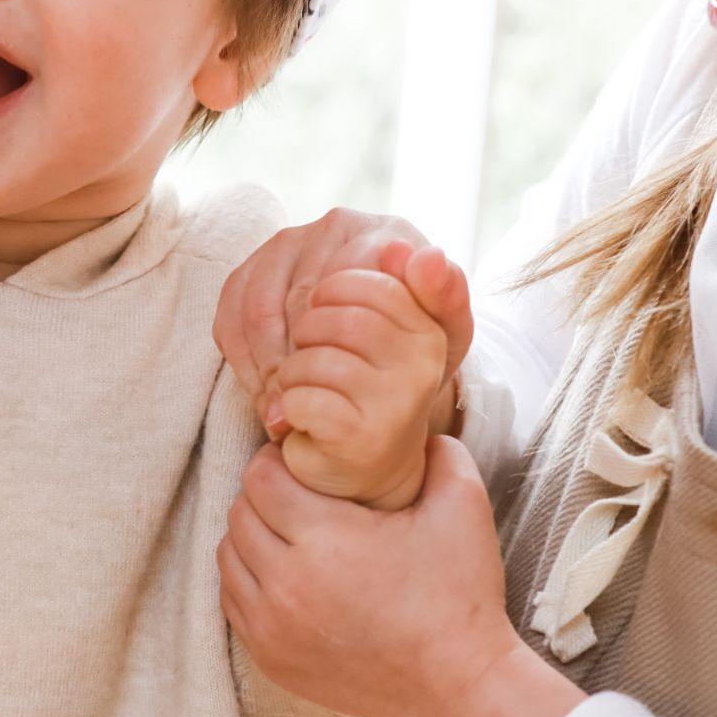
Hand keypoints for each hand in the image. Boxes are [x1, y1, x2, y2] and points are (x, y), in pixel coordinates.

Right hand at [213, 208, 427, 438]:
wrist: (385, 344)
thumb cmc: (416, 341)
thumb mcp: (447, 332)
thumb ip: (447, 299)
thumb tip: (424, 258)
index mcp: (385, 233)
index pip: (344, 287)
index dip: (332, 346)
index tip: (331, 390)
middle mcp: (333, 225)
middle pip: (297, 297)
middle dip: (294, 363)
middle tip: (297, 411)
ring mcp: (288, 242)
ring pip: (257, 305)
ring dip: (263, 364)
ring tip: (278, 409)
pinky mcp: (253, 265)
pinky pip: (230, 310)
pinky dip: (241, 356)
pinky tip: (261, 389)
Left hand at [219, 436, 582, 716]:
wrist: (459, 691)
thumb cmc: (461, 598)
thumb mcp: (463, 507)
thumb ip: (439, 452)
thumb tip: (417, 428)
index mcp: (325, 540)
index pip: (259, 477)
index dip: (278, 463)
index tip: (305, 468)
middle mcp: (286, 585)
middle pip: (239, 513)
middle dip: (265, 498)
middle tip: (299, 498)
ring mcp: (272, 628)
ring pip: (228, 557)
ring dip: (251, 538)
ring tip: (291, 535)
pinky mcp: (269, 660)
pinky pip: (232, 601)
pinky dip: (249, 580)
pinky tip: (285, 573)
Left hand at [264, 249, 471, 507]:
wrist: (364, 467)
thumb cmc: (363, 387)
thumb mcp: (381, 325)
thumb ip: (400, 281)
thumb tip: (417, 250)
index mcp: (427, 322)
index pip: (352, 275)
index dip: (319, 292)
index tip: (320, 314)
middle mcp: (424, 359)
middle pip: (328, 316)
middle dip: (301, 337)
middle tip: (307, 359)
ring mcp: (398, 400)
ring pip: (312, 358)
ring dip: (291, 377)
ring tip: (304, 392)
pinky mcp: (365, 438)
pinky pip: (302, 400)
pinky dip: (289, 409)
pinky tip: (302, 420)